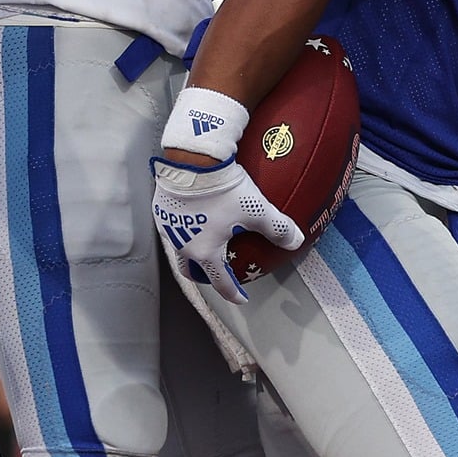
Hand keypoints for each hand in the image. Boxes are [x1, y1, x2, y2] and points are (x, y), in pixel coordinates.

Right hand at [151, 85, 300, 303]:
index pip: (219, 281)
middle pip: (190, 269)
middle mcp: (182, 244)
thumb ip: (277, 227)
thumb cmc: (223, 190)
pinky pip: (174, 223)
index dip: (232, 292)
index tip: (240, 297)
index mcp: (203, 251)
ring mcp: (169, 227)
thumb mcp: (256, 209)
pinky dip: (186, 225)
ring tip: (205, 240)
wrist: (193, 159)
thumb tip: (295, 240)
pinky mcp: (161, 207)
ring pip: (180, 246)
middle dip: (202, 275)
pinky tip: (196, 213)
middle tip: (214, 273)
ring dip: (192, 248)